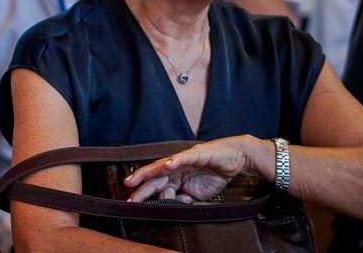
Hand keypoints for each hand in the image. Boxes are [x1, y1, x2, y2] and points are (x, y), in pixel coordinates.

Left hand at [123, 136, 260, 202]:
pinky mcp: (197, 154)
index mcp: (175, 177)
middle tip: (128, 194)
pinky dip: (176, 160)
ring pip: (163, 166)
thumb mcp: (197, 194)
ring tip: (136, 179)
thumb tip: (171, 207)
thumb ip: (183, 199)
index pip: (156, 186)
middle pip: (155, 177)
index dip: (144, 193)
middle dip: (140, 186)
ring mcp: (184, 160)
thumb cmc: (214, 174)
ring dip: (149, 173)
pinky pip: (184, 157)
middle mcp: (176, 167)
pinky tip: (168, 164)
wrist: (234, 159)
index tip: (131, 202)